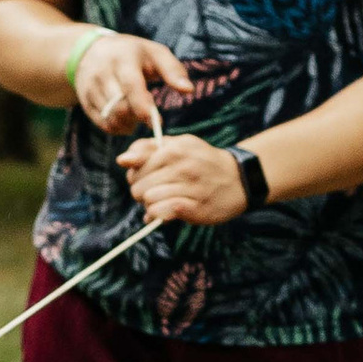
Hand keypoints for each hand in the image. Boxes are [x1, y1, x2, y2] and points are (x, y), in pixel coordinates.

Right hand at [70, 31, 188, 138]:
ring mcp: (90, 88)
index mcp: (122, 59)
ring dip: (128, 124)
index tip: (156, 122)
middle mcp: (102, 73)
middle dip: (137, 117)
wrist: (90, 51)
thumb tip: (188, 90)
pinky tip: (126, 121)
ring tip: (137, 115)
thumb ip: (173, 70)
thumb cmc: (132, 53)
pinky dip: (118, 128)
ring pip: (110, 118)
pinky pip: (103, 124)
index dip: (143, 106)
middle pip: (119, 106)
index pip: (131, 86)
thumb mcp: (154, 53)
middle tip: (150, 117)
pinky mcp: (85, 102)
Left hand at [118, 131, 248, 227]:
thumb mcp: (180, 146)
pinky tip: (164, 213)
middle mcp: (182, 166)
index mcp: (174, 148)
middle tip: (155, 192)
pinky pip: (160, 212)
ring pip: (147, 199)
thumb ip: (149, 149)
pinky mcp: (194, 207)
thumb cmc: (203, 162)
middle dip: (141, 192)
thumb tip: (122, 160)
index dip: (135, 173)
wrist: (240, 179)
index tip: (146, 176)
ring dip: (150, 205)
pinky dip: (157, 215)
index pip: (135, 162)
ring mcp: (189, 186)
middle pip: (138, 184)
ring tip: (161, 202)